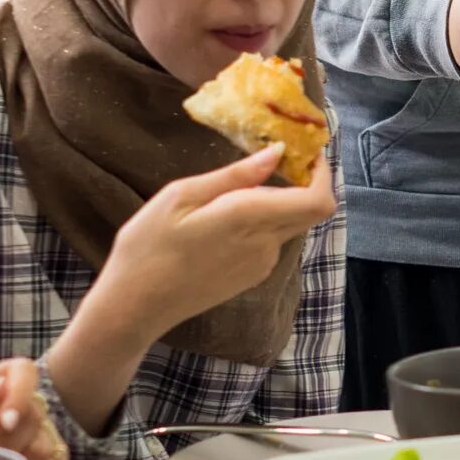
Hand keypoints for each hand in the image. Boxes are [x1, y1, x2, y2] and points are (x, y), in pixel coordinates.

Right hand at [90, 147, 340, 344]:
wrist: (136, 306)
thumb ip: (235, 176)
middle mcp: (266, 244)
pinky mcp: (252, 277)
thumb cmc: (148, 246)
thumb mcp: (182, 196)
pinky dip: (263, 222)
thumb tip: (276, 153)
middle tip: (274, 160)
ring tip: (234, 189)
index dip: (323, 175)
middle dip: (304, 183)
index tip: (306, 153)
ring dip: (278, 202)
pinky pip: (272, 240)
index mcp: (250, 219)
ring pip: (289, 224)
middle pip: (310, 212)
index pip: (318, 201)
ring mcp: (262, 265)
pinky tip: (225, 218)